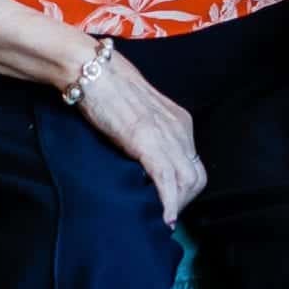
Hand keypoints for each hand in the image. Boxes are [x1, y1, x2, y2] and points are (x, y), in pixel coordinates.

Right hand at [74, 49, 206, 224]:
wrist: (92, 69)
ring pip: (187, 182)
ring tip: (160, 219)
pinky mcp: (147, 140)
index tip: (168, 204)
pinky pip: (166, 179)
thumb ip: (148, 134)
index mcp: (179, 121)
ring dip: (176, 206)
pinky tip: (163, 217)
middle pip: (196, 178)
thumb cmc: (108, 89)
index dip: (183, 190)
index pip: (193, 165)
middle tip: (162, 214)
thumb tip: (144, 161)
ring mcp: (165, 134)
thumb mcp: (139, 114)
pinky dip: (168, 203)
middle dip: (183, 202)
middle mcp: (179, 128)